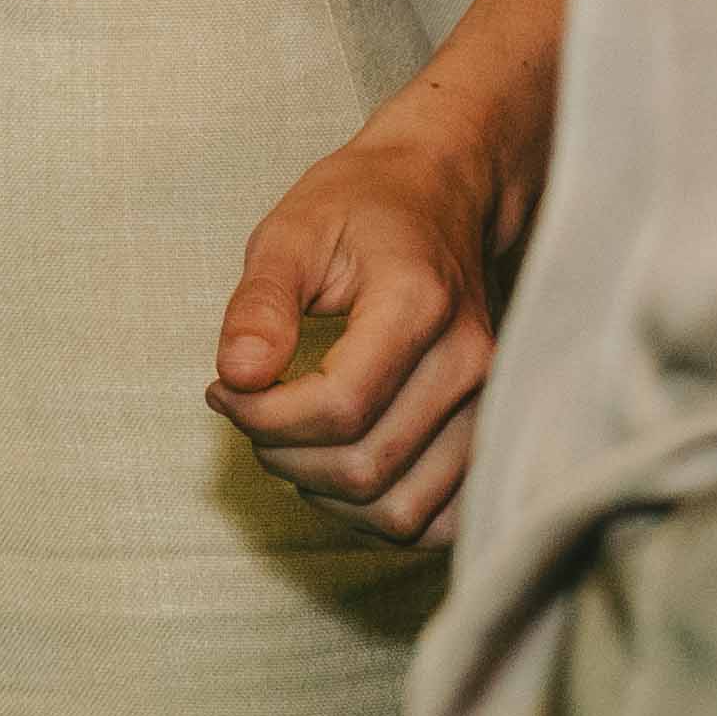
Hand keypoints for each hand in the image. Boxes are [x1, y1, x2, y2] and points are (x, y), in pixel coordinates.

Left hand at [206, 111, 512, 543]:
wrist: (441, 194)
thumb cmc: (360, 208)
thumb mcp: (290, 231)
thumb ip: (260, 304)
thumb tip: (236, 377)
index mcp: (418, 304)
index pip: (339, 407)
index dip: (263, 417)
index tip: (222, 388)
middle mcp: (471, 363)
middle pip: (366, 468)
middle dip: (283, 454)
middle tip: (248, 409)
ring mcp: (492, 404)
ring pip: (403, 511)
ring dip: (327, 494)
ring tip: (289, 439)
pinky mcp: (494, 433)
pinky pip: (443, 521)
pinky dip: (380, 514)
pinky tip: (339, 467)